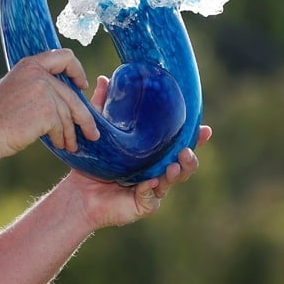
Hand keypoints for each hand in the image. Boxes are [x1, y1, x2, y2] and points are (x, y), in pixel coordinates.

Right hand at [0, 49, 100, 157]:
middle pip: (72, 94)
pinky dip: (63, 138)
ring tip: (71, 144)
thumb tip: (65, 94)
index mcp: (30, 64)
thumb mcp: (17, 88)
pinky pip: (62, 126)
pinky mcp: (47, 110)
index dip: (77, 70)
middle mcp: (38, 73)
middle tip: (92, 132)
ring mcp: (44, 90)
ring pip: (69, 113)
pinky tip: (61, 146)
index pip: (64, 56)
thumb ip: (39, 85)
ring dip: (71, 132)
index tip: (82, 86)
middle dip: (84, 116)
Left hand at [72, 74, 212, 227]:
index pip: (179, 143)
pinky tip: (150, 183)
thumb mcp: (99, 131)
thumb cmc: (92, 163)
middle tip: (187, 150)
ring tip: (174, 166)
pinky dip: (152, 189)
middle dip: (192, 157)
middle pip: (184, 164)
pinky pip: (152, 196)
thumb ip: (103, 106)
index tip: (206, 129)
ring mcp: (154, 189)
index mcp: (153, 153)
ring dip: (177, 173)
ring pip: (174, 181)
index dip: (195, 137)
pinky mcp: (144, 204)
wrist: (78, 192)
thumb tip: (105, 78)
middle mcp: (158, 170)